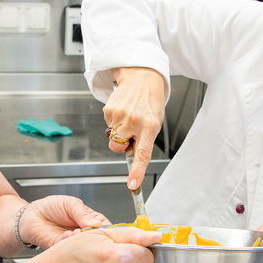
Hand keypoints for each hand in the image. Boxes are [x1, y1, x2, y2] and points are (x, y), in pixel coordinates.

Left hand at [18, 196, 110, 248]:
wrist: (31, 216)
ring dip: (81, 240)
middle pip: (100, 242)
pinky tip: (66, 235)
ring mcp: (76, 244)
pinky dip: (69, 242)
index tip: (104, 229)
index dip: (108, 231)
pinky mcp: (64, 251)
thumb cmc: (51, 207)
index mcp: (92, 221)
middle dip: (95, 237)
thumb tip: (96, 223)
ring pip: (87, 248)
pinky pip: (71, 251)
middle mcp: (86, 235)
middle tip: (87, 229)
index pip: (107, 228)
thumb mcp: (70, 204)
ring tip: (74, 231)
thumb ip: (83, 213)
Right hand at [104, 67, 165, 189]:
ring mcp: (120, 115)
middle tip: (130, 132)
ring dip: (118, 131)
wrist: (141, 77)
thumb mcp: (154, 122)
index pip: (142, 154)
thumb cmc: (150, 102)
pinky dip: (114, 121)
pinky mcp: (109, 110)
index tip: (132, 185)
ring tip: (129, 115)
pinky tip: (123, 110)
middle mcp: (134, 121)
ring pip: (112, 137)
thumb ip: (144, 139)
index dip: (137, 171)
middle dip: (121, 145)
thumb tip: (131, 155)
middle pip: (117, 148)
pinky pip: (108, 125)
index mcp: (149, 126)